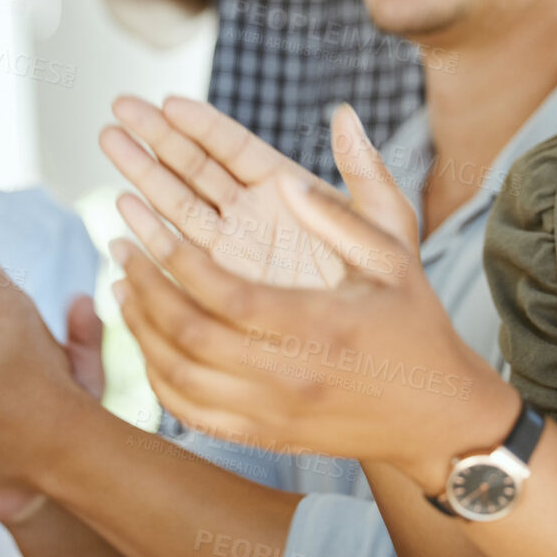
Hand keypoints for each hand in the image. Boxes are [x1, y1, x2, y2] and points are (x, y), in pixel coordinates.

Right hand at [101, 96, 416, 287]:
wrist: (384, 355)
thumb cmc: (394, 290)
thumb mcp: (386, 228)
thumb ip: (365, 172)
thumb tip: (346, 113)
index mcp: (290, 189)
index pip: (235, 147)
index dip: (201, 124)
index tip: (166, 101)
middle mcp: (256, 214)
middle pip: (197, 167)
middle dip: (157, 138)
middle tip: (119, 108)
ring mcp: (235, 249)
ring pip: (180, 203)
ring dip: (143, 174)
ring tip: (109, 141)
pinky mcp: (222, 284)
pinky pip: (181, 253)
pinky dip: (152, 230)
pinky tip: (124, 208)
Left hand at [113, 104, 512, 494]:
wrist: (435, 418)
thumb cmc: (414, 324)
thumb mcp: (395, 252)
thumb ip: (360, 189)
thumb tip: (340, 119)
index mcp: (318, 325)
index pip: (225, 294)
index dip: (176, 262)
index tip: (149, 229)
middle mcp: (290, 375)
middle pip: (190, 337)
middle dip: (145, 289)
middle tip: (120, 250)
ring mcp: (274, 413)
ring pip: (180, 379)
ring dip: (141, 332)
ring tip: (121, 287)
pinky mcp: (265, 437)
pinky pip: (191, 413)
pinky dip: (158, 378)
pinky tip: (147, 342)